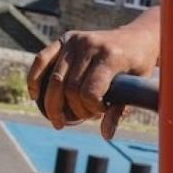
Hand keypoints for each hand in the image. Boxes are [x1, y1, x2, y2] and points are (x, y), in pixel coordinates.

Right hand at [26, 26, 157, 136]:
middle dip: (74, 110)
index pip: (89, 91)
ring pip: (54, 79)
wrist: (138, 38)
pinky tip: (34, 96)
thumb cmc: (138, 66)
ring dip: (53, 104)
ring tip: (58, 120)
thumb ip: (119, 109)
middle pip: (70, 88)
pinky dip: (34, 79)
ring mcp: (77, 40)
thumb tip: (106, 134)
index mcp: (111, 57)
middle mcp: (91, 45)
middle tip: (83, 117)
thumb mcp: (135, 86)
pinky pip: (42, 59)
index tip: (101, 111)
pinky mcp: (66, 38)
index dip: (91, 108)